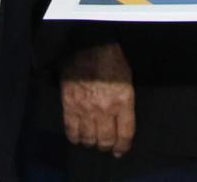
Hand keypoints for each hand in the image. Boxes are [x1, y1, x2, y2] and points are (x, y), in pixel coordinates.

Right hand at [61, 41, 135, 156]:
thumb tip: (122, 121)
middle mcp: (105, 108)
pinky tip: (79, 137)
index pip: (125, 133)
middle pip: (105, 140)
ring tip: (93, 141)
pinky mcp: (69, 106)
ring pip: (88, 139)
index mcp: (123, 100)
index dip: (123, 146)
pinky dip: (75, 138)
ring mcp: (86, 109)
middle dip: (107, 147)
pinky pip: (71, 131)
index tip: (120, 151)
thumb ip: (125, 102)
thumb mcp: (127, 79)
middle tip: (106, 147)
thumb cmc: (111, 59)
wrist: (87, 45)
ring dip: (91, 144)